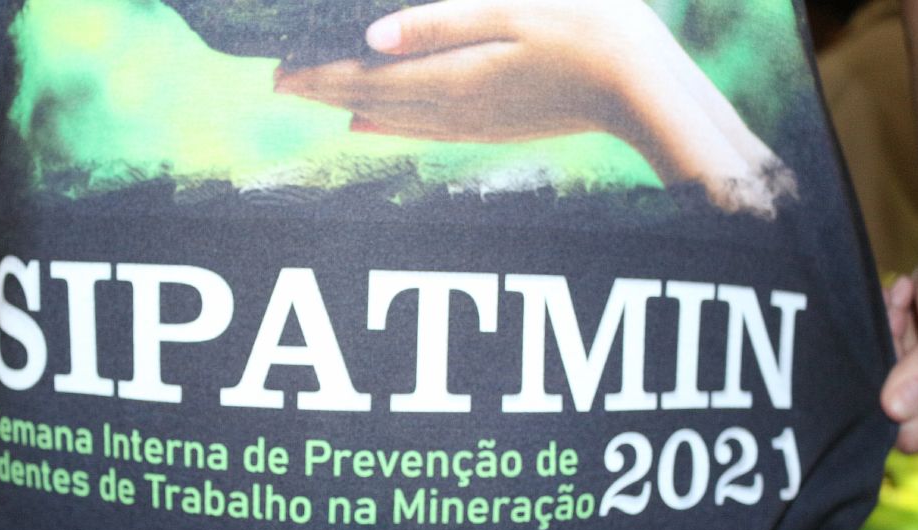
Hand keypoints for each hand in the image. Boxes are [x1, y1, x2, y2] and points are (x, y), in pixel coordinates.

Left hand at [274, 0, 793, 215]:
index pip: (365, 79)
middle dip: (322, 91)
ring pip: (392, 119)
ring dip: (350, 108)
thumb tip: (372, 36)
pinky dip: (387, 126)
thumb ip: (439, 22)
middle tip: (279, 83)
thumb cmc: (587, 31)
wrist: (642, 88)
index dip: (317, 75)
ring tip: (316, 99)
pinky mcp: (492, 127)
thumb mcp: (512, 10)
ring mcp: (472, 125)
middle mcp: (453, 110)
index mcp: (451, 78)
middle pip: (370, 103)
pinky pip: (421, 130)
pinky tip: (370, 127)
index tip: (275, 74)